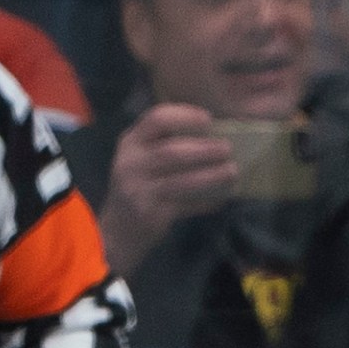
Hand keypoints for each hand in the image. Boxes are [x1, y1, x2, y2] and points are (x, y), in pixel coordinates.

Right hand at [99, 104, 239, 274]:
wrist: (116, 231)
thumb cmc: (137, 187)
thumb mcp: (140, 158)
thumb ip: (163, 143)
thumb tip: (211, 132)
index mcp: (130, 142)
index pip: (157, 119)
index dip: (185, 116)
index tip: (208, 120)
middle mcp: (131, 164)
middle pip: (172, 152)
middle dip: (205, 150)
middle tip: (227, 149)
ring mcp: (140, 192)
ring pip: (182, 181)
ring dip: (211, 176)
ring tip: (232, 172)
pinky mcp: (151, 216)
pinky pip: (186, 206)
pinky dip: (206, 201)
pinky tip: (220, 198)